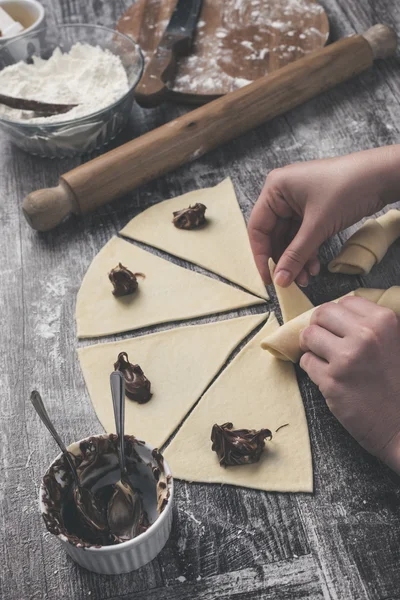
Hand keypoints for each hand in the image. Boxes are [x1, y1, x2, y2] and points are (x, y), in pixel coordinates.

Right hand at [248, 146, 399, 286]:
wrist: (382, 176)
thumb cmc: (347, 188)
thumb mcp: (318, 226)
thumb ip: (296, 255)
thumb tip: (279, 279)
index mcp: (275, 188)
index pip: (258, 228)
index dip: (261, 255)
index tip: (269, 278)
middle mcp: (283, 194)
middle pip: (274, 235)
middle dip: (284, 260)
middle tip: (290, 281)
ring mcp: (298, 202)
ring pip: (290, 238)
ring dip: (297, 259)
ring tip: (305, 279)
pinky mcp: (314, 209)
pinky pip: (303, 235)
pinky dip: (308, 251)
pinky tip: (314, 267)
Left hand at [299, 297, 399, 472]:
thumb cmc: (396, 383)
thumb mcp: (395, 342)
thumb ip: (371, 324)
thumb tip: (339, 309)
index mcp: (384, 321)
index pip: (345, 301)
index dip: (338, 316)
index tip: (339, 328)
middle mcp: (365, 336)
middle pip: (321, 313)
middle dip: (319, 326)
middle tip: (325, 341)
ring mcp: (346, 358)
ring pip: (308, 336)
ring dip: (312, 347)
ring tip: (325, 358)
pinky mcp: (331, 381)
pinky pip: (306, 361)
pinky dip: (312, 368)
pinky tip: (328, 376)